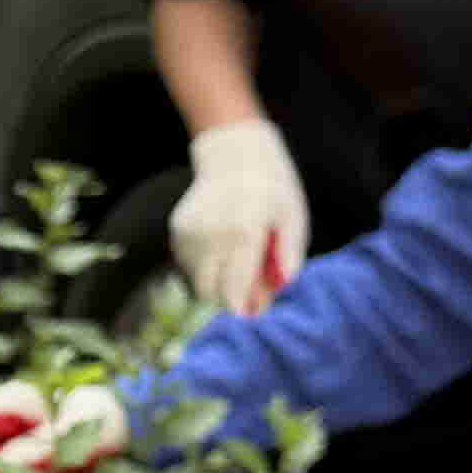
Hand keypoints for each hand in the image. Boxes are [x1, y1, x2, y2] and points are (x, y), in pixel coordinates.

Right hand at [167, 120, 306, 316]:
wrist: (235, 153)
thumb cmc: (273, 190)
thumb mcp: (293, 219)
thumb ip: (286, 260)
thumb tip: (274, 296)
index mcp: (244, 231)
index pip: (234, 288)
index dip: (241, 311)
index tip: (250, 319)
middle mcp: (212, 233)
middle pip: (212, 292)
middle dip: (230, 300)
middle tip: (251, 296)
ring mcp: (191, 232)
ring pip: (198, 282)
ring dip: (218, 284)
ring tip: (238, 263)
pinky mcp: (178, 230)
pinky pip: (190, 266)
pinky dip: (206, 268)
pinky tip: (222, 248)